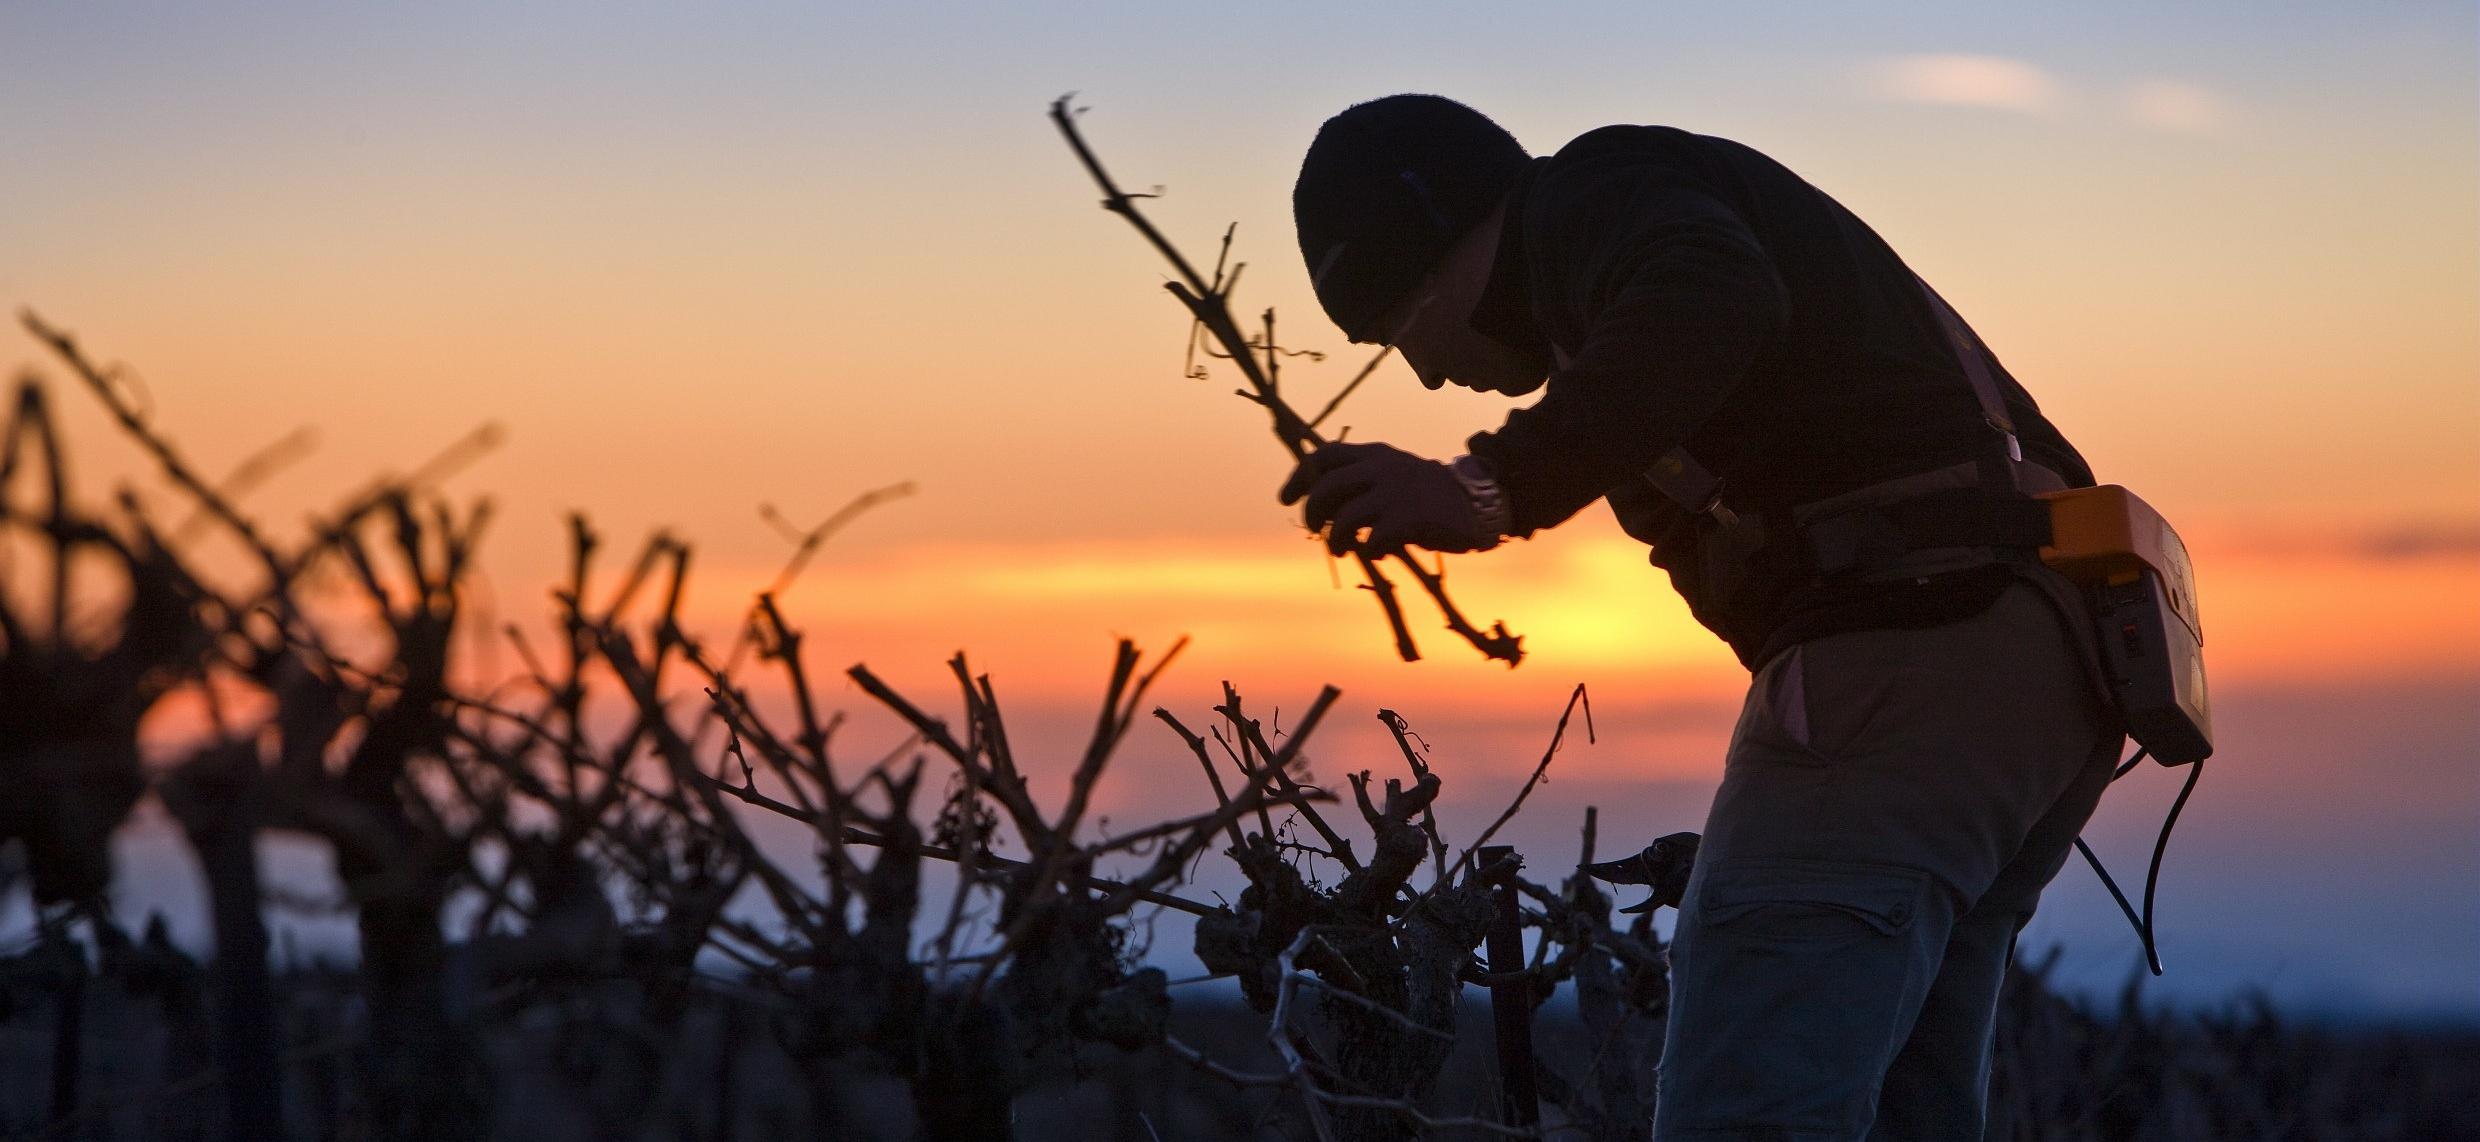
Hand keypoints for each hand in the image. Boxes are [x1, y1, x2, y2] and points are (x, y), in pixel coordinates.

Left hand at [1278, 441, 1493, 555]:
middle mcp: (1382, 467)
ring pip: (1344, 518)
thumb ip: (1361, 481)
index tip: (1285, 498)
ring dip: (1334, 539)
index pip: (1323, 456)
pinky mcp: (1410, 518)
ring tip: (1338, 548)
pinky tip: (1378, 552)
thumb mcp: (1393, 474)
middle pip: (1326, 487)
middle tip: (1313, 528)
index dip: (1299, 477)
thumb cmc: (1428, 494)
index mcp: (1375, 453)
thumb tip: (1322, 505)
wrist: (1476, 502)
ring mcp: (1395, 492)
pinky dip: (1368, 551)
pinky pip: (1372, 540)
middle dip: (1311, 511)